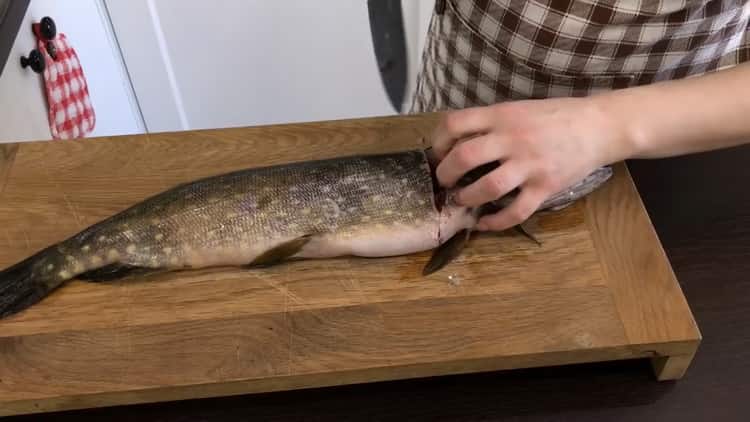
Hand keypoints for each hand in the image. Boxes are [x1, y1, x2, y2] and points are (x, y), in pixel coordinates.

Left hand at [430, 97, 631, 230]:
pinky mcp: (545, 187)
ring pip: (488, 188)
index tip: (437, 153)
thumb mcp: (517, 109)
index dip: (438, 141)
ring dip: (466, 198)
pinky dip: (495, 222)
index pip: (455, 123)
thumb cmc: (554, 117)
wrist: (597, 127)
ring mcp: (530, 165)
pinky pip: (516, 212)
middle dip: (445, 174)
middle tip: (443, 182)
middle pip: (464, 157)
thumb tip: (454, 142)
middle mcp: (513, 139)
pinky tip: (484, 223)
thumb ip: (489, 124)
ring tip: (460, 200)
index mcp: (502, 116)